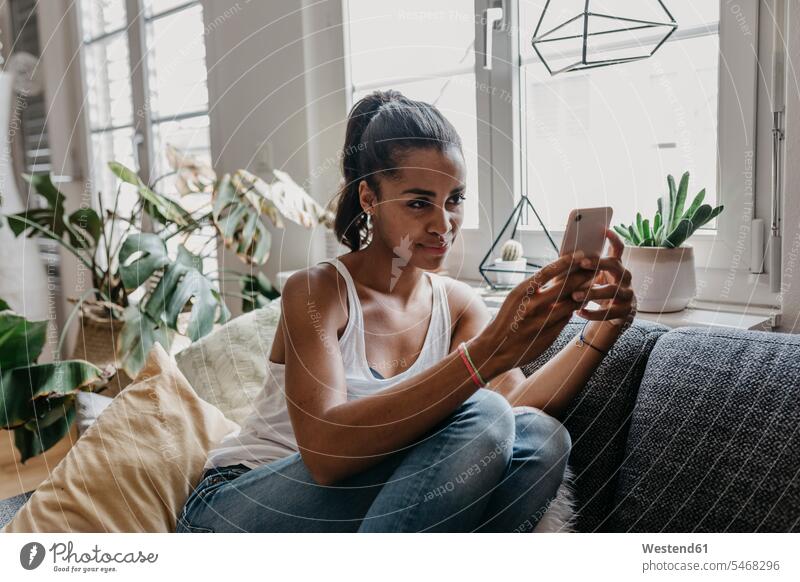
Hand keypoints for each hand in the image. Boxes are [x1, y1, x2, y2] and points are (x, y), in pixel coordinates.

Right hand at [469, 251, 596, 375]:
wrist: (494, 349)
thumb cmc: (506, 319)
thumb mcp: (515, 299)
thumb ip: (535, 288)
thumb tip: (558, 273)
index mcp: (521, 292)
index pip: (549, 272)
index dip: (567, 262)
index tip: (580, 254)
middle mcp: (532, 306)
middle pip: (565, 286)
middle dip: (583, 275)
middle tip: (594, 267)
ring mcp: (541, 322)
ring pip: (571, 303)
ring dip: (584, 293)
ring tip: (594, 284)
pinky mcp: (549, 336)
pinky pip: (567, 319)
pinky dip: (575, 309)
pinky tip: (582, 303)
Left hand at [571, 229, 636, 326]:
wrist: (616, 314)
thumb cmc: (599, 290)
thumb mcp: (594, 278)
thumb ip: (583, 269)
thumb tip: (562, 258)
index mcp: (616, 266)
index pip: (618, 249)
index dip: (613, 239)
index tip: (604, 230)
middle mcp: (625, 277)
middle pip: (615, 266)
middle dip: (599, 263)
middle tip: (582, 263)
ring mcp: (627, 294)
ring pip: (612, 290)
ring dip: (592, 292)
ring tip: (575, 295)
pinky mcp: (625, 311)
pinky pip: (609, 312)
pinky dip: (592, 313)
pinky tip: (579, 312)